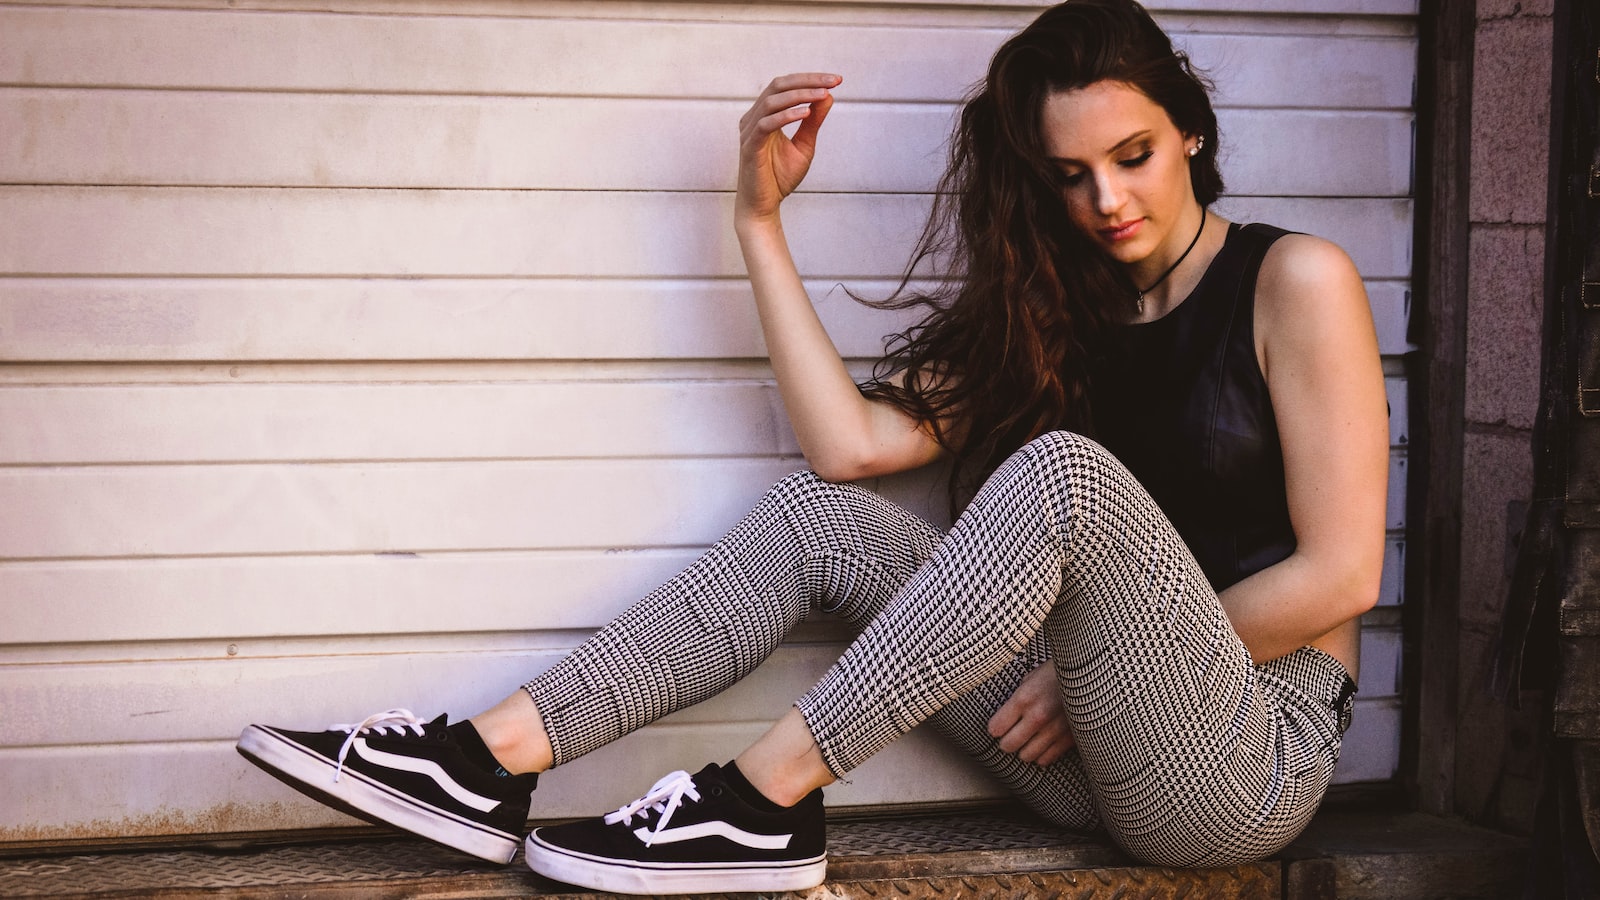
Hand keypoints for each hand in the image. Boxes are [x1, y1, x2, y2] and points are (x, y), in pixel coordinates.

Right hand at [736, 73, 840, 225]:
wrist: (763, 206)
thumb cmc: (779, 177)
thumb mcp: (804, 145)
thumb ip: (813, 121)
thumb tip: (827, 96)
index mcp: (765, 115)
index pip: (786, 86)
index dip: (810, 80)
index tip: (836, 80)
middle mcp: (754, 118)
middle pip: (779, 86)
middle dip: (808, 81)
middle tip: (832, 82)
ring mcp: (749, 131)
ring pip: (772, 101)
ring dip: (800, 95)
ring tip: (823, 95)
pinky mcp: (749, 146)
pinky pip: (766, 124)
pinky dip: (786, 116)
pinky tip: (806, 113)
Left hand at [987, 662, 1074, 765]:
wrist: (1092, 674)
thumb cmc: (1058, 673)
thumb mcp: (1032, 677)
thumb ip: (1018, 697)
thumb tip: (1006, 716)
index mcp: (1024, 698)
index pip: (996, 728)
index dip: (995, 728)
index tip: (999, 725)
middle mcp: (1038, 716)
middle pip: (1008, 746)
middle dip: (1007, 742)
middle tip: (1011, 735)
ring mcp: (1055, 730)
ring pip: (1027, 756)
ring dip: (1024, 749)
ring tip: (1029, 739)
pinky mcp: (1070, 739)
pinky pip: (1046, 759)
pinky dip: (1041, 754)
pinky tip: (1043, 743)